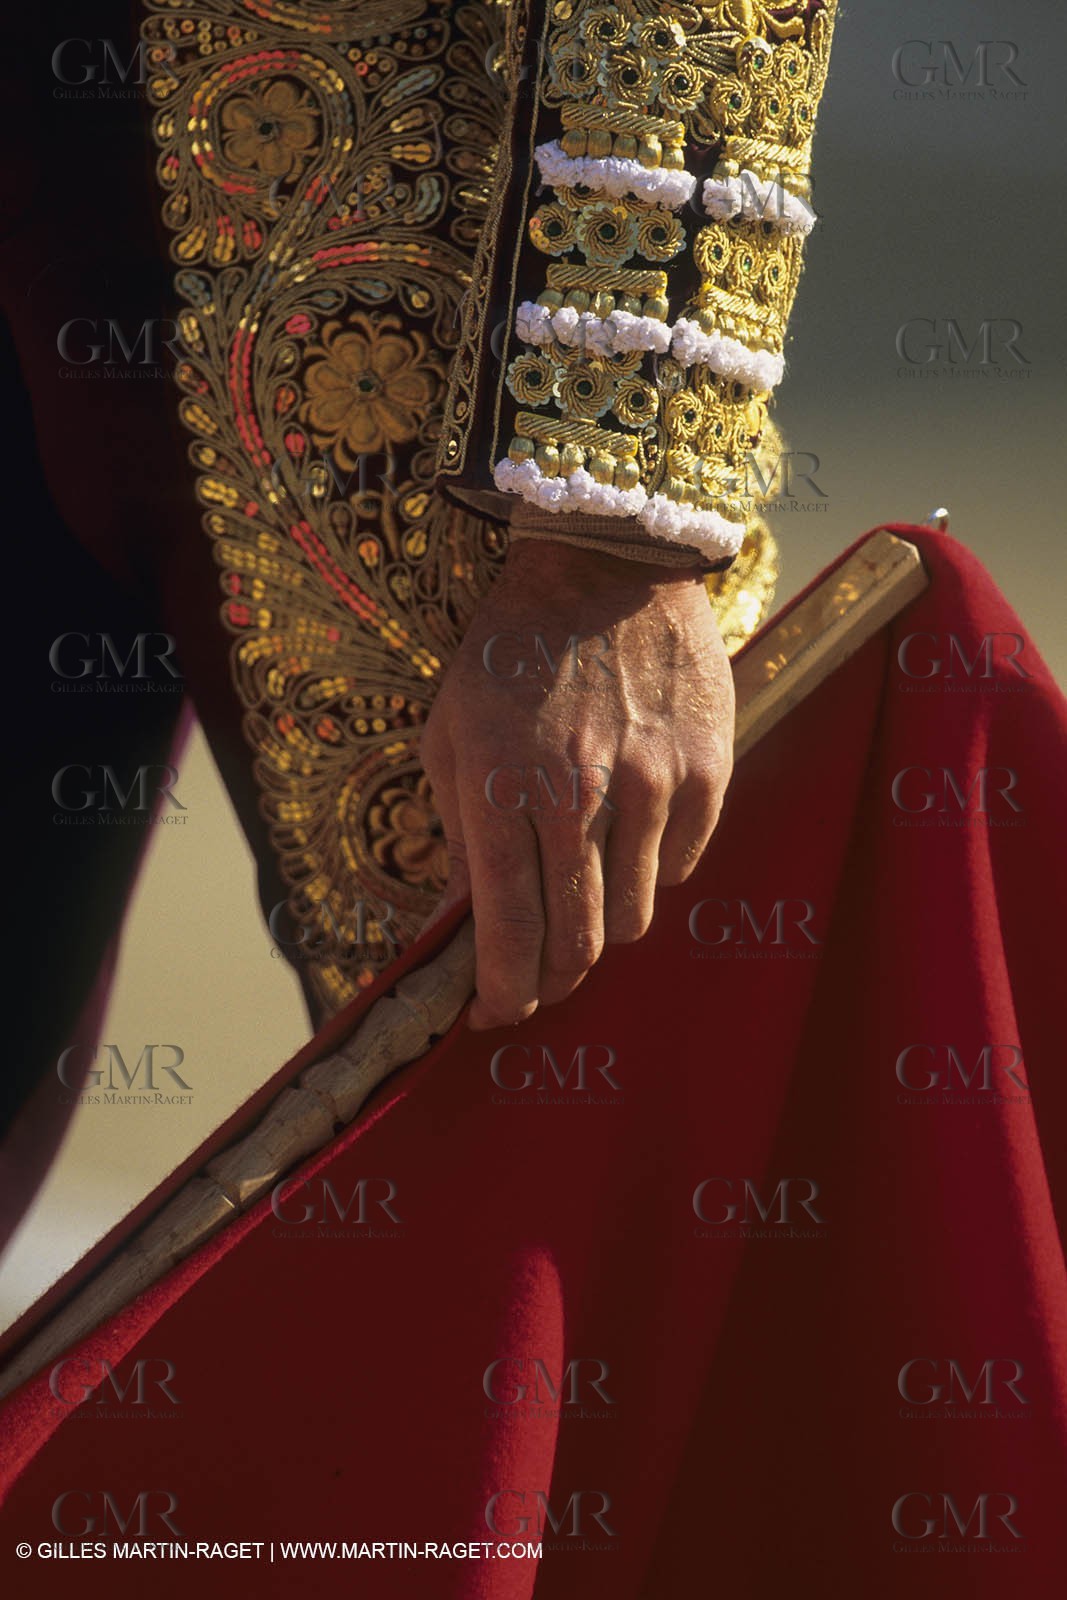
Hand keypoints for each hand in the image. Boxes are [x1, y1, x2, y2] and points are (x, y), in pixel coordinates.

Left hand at [420, 537, 734, 1028]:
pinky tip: (631, 836)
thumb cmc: (511, 650)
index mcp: (502, 786)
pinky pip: (682, 865)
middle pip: (580, 943)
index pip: (510, 931)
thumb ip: (460, 832)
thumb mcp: (452, 731)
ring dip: (606, 926)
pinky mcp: (708, 770)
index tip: (493, 1016)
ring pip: (637, 916)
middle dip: (554, 981)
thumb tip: (466, 919)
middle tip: (539, 980)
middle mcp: (580, 795)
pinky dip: (652, 873)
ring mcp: (652, 784)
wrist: (607, 560)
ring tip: (586, 891)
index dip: (503, 994)